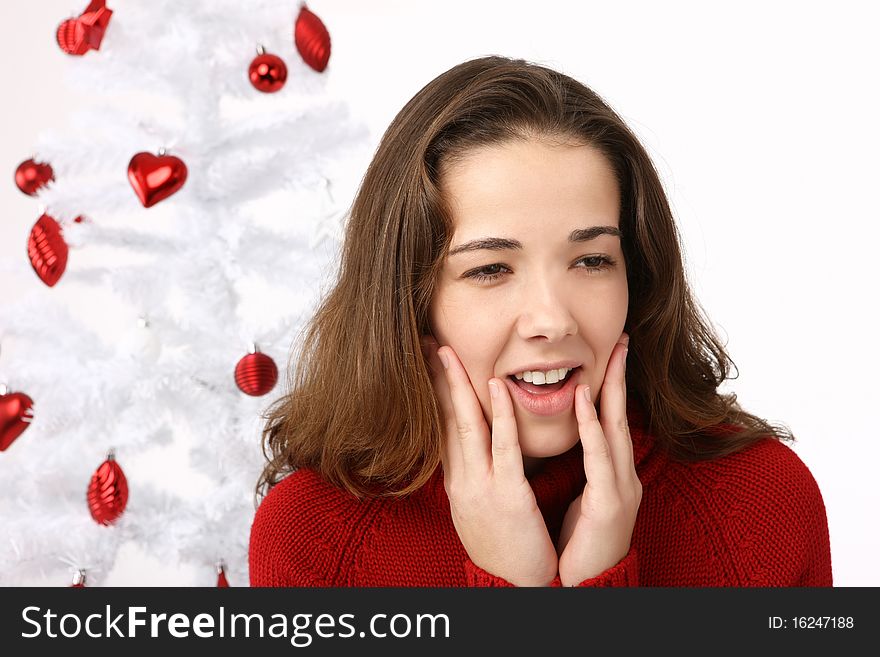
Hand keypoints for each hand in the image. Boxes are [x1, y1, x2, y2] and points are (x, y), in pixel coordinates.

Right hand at [421, 336, 558, 586]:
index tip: (428, 362)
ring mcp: (481, 488)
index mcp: (456, 482)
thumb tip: (465, 450)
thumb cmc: (502, 546)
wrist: (513, 587)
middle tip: (427, 344)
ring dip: (456, 387)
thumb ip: (473, 475)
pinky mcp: (507, 495)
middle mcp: (461, 481)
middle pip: (442, 420)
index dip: (432, 393)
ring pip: (464, 427)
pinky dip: (497, 414)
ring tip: (448, 353)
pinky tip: (496, 386)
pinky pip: (502, 447)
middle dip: (434, 380)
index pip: (439, 427)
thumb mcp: (477, 507)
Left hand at [557, 333, 642, 585]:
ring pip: (614, 427)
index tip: (608, 352)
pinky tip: (584, 397)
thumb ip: (582, 470)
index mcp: (611, 474)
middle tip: (621, 338)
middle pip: (619, 414)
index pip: (609, 419)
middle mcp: (621, 475)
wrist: (585, 588)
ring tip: (611, 352)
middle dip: (621, 375)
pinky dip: (592, 424)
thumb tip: (573, 445)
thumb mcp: (582, 499)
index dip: (610, 385)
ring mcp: (620, 488)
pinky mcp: (609, 503)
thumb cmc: (578, 545)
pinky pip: (598, 456)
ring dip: (611, 387)